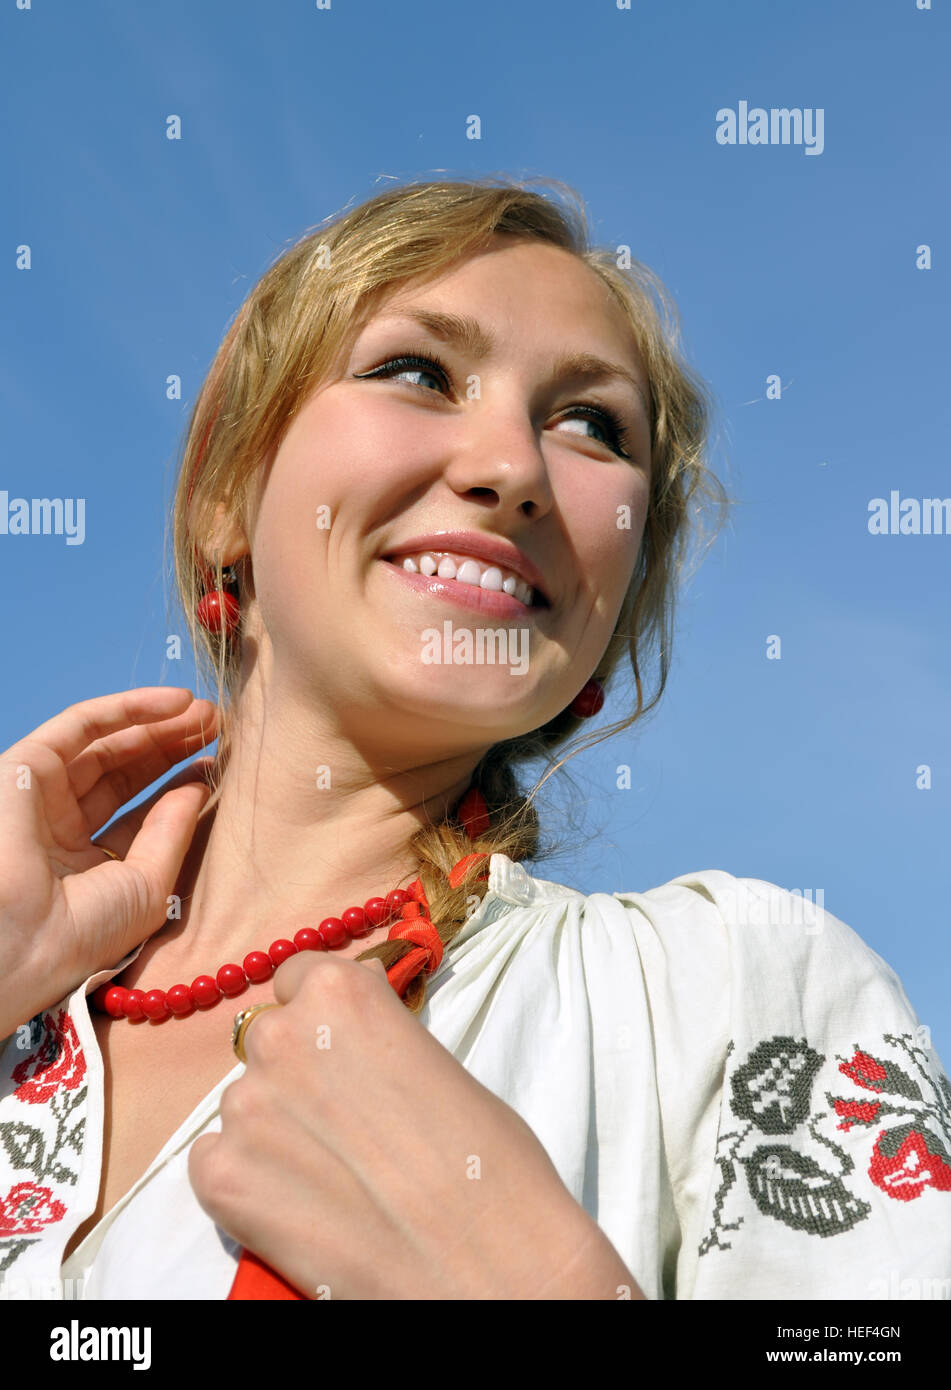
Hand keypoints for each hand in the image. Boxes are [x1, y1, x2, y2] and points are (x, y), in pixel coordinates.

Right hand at [0, 687, 218, 1035]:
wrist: (25, 941)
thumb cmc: (83, 933)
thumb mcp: (148, 883)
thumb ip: (172, 832)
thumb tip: (196, 787)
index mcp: (82, 865)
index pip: (138, 812)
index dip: (177, 784)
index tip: (217, 763)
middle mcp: (59, 828)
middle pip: (124, 773)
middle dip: (172, 747)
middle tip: (219, 726)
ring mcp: (40, 797)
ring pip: (107, 743)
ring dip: (159, 723)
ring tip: (208, 712)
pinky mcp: (24, 767)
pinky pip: (82, 723)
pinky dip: (130, 706)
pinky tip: (179, 702)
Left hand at [188, 950, 644, 1299]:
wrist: (486, 1266)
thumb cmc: (490, 1164)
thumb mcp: (438, 1064)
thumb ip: (379, 1040)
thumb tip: (355, 1047)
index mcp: (341, 992)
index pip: (299, 977)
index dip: (319, 1015)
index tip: (337, 1047)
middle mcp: (283, 1035)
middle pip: (269, 1039)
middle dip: (298, 1073)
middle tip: (344, 1124)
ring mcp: (246, 1107)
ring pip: (246, 1104)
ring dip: (275, 1129)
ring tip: (332, 1176)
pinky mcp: (222, 1177)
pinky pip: (215, 1161)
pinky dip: (246, 1181)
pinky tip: (300, 1206)